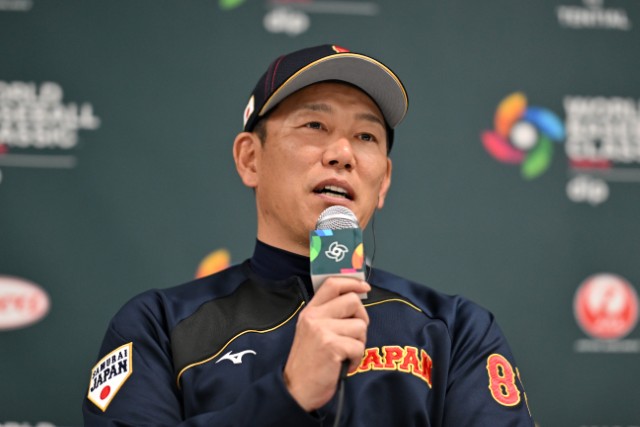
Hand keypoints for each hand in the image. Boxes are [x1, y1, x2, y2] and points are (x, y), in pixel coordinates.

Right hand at [283, 277, 369, 411]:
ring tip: (346, 354)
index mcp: (310, 311)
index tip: (364, 287)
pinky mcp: (332, 346)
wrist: (296, 389)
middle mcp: (314, 317)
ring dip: (359, 342)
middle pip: (352, 301)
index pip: (332, 284)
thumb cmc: (308, 363)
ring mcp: (322, 330)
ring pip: (360, 325)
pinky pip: (359, 346)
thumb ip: (328, 315)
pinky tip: (346, 365)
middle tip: (355, 334)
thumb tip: (354, 301)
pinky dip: (357, 359)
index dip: (352, 282)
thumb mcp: (311, 332)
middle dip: (362, 317)